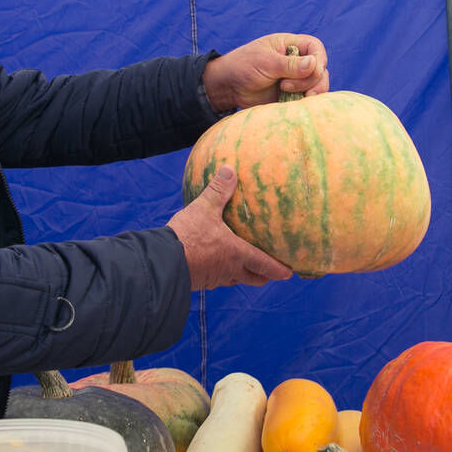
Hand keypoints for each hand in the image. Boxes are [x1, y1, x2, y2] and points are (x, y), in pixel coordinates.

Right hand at [169, 165, 292, 289]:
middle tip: (272, 272)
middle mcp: (230, 270)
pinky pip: (216, 279)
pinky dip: (221, 273)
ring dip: (243, 275)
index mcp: (237, 254)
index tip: (289, 273)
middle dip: (265, 276)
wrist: (163, 262)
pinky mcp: (200, 282)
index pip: (265, 265)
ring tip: (245, 267)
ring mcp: (214, 278)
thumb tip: (230, 170)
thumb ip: (218, 190)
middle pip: (254, 279)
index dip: (279, 269)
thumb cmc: (188, 236)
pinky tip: (215, 264)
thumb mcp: (204, 208)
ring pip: (235, 280)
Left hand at [201, 33, 328, 111]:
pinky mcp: (292, 95)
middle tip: (285, 86)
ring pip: (317, 85)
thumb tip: (315, 64)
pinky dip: (305, 102)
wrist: (229, 87)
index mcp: (290, 45)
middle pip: (320, 69)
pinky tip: (293, 104)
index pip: (315, 48)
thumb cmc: (243, 67)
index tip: (313, 71)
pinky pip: (308, 99)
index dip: (319, 59)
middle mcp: (296, 61)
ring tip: (290, 96)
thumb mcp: (266, 62)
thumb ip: (290, 65)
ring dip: (310, 92)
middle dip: (310, 80)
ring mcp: (296, 79)